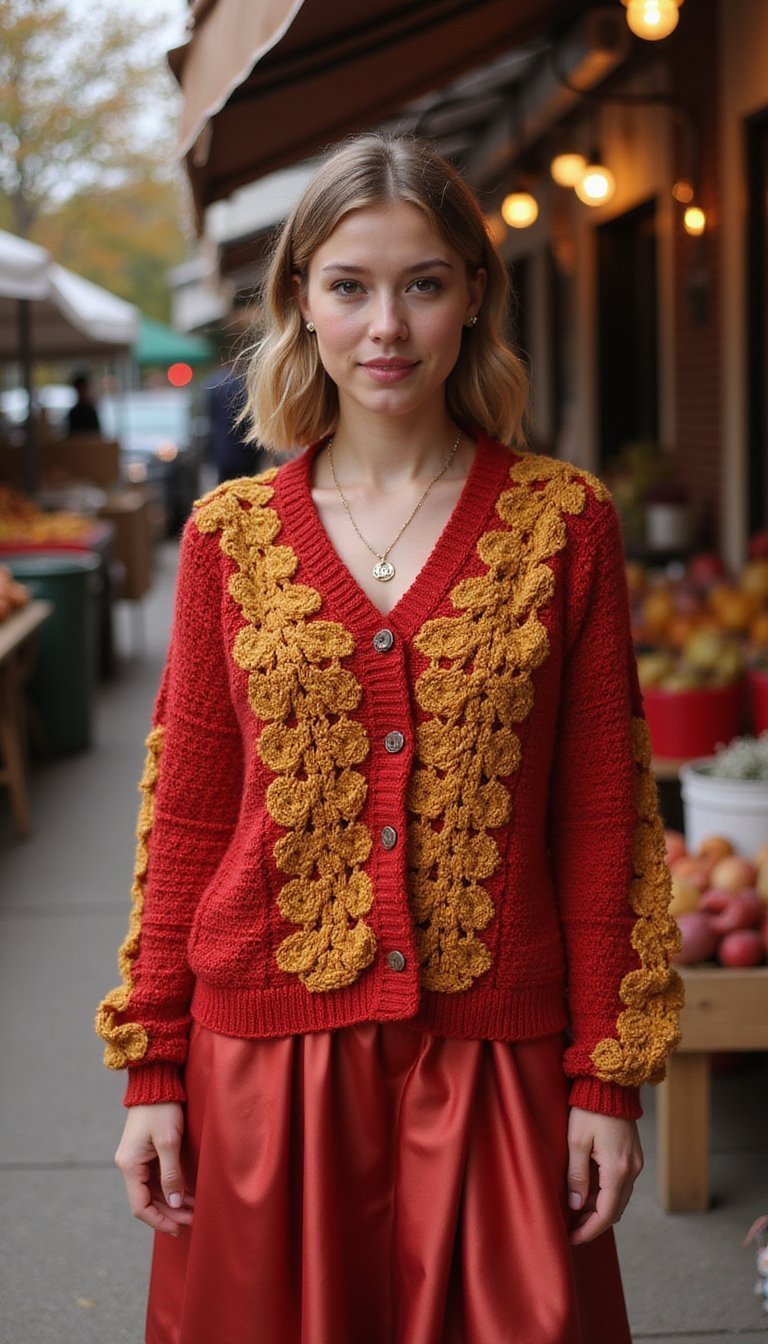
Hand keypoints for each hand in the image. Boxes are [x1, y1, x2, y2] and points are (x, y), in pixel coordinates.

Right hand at [115, 1103, 193, 1236]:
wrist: (155, 1080)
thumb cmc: (162, 1108)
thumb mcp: (169, 1141)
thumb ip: (171, 1174)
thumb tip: (174, 1203)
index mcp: (129, 1165)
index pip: (140, 1206)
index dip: (160, 1221)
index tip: (180, 1228)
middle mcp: (129, 1165)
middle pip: (146, 1201)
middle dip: (169, 1213)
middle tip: (193, 1218)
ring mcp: (136, 1159)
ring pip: (152, 1191)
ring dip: (171, 1202)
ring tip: (193, 1209)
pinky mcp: (144, 1152)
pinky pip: (155, 1178)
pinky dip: (169, 1188)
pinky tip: (186, 1193)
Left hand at [566, 1107, 642, 1245]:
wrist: (609, 1083)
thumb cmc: (589, 1109)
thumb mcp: (576, 1142)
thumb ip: (577, 1176)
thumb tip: (577, 1205)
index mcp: (618, 1169)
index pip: (607, 1213)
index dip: (590, 1230)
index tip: (573, 1239)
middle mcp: (632, 1170)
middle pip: (616, 1210)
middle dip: (595, 1224)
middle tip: (573, 1231)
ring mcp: (635, 1163)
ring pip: (619, 1198)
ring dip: (600, 1209)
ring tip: (577, 1213)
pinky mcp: (633, 1155)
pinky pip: (621, 1184)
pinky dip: (606, 1195)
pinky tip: (589, 1193)